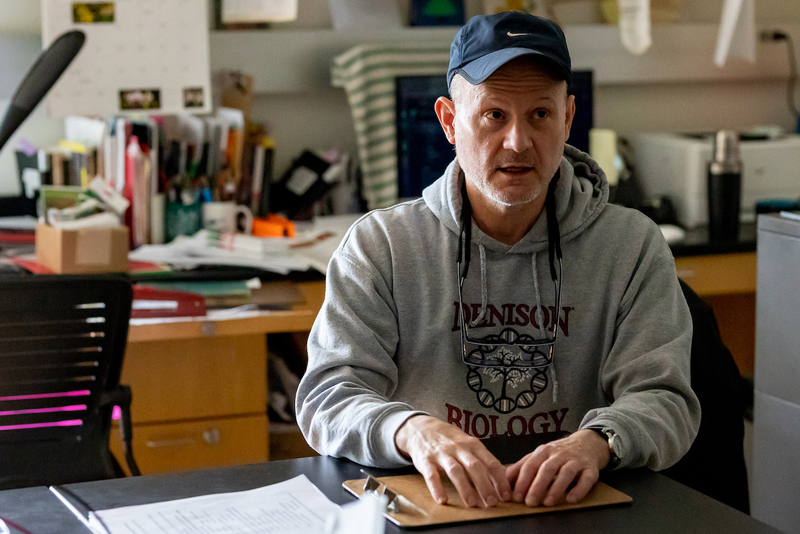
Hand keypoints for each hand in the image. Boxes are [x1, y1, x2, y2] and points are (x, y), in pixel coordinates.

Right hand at [394, 415, 511, 507]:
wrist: (421, 428)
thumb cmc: (450, 440)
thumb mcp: (469, 444)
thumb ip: (483, 460)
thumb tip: (502, 479)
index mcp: (473, 444)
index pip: (490, 462)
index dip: (500, 479)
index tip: (506, 495)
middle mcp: (458, 448)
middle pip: (475, 466)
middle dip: (485, 485)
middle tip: (492, 502)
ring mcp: (441, 454)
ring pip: (455, 470)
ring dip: (465, 488)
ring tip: (473, 503)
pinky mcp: (426, 460)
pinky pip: (432, 475)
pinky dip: (437, 488)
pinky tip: (442, 500)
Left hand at [506, 429, 609, 506]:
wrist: (588, 442)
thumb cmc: (560, 453)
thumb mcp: (540, 455)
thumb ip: (522, 467)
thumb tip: (504, 479)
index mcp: (544, 451)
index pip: (531, 465)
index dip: (522, 480)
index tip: (516, 496)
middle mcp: (560, 454)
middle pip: (547, 468)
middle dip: (537, 486)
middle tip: (530, 502)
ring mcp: (576, 460)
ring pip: (566, 472)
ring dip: (556, 488)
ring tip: (548, 502)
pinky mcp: (591, 468)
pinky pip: (587, 478)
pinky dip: (579, 489)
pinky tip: (571, 499)